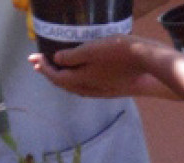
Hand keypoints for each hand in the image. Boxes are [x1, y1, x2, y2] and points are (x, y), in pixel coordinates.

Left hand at [29, 35, 168, 97]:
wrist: (150, 66)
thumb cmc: (119, 54)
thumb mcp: (91, 50)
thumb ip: (72, 56)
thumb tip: (57, 60)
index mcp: (81, 79)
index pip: (56, 76)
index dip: (43, 67)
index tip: (34, 57)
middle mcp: (90, 89)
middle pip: (65, 85)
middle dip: (50, 75)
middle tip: (38, 65)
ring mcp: (103, 92)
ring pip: (77, 89)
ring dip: (63, 81)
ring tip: (56, 72)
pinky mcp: (114, 90)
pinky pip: (88, 89)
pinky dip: (77, 84)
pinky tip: (81, 79)